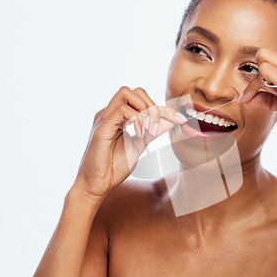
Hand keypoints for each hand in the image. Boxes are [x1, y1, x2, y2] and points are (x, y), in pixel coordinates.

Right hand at [73, 86, 186, 202]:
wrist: (97, 185)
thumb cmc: (114, 166)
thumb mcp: (140, 145)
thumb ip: (154, 131)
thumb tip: (172, 120)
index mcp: (118, 117)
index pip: (142, 100)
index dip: (163, 108)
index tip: (180, 119)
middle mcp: (109, 113)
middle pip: (134, 91)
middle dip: (153, 106)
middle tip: (157, 128)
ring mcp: (104, 118)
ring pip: (126, 93)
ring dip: (145, 110)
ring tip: (149, 130)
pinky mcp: (101, 128)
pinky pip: (121, 110)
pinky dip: (136, 119)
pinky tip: (140, 134)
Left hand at [238, 49, 276, 153]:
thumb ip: (273, 97)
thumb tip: (250, 97)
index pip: (275, 61)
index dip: (264, 76)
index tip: (258, 94)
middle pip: (266, 53)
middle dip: (256, 73)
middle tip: (254, 93)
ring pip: (263, 58)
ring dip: (254, 81)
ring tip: (254, 99)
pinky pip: (263, 72)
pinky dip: (253, 86)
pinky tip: (254, 100)